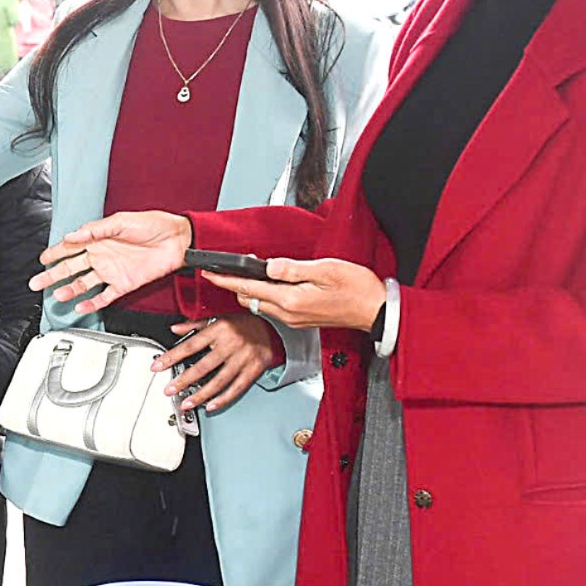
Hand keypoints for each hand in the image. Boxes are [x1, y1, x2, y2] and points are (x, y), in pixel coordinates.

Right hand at [33, 211, 193, 311]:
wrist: (178, 240)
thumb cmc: (153, 225)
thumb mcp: (121, 221)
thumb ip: (96, 229)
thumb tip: (73, 235)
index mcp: (98, 239)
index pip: (70, 247)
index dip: (55, 253)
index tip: (42, 259)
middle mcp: (102, 256)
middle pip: (71, 268)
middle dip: (52, 275)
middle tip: (37, 283)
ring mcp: (111, 271)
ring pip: (83, 284)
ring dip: (69, 290)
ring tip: (58, 296)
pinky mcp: (123, 284)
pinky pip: (104, 296)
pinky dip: (92, 303)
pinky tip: (81, 306)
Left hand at [156, 313, 278, 413]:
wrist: (272, 328)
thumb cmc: (242, 324)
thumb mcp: (218, 318)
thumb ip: (194, 325)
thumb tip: (174, 329)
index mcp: (219, 330)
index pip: (190, 345)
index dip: (172, 357)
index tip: (157, 366)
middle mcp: (230, 345)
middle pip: (203, 366)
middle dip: (184, 380)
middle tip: (170, 390)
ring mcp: (243, 359)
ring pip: (219, 381)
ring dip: (201, 395)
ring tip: (186, 403)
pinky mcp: (253, 370)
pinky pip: (237, 388)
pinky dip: (223, 399)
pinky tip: (210, 406)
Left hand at [207, 258, 384, 331]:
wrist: (376, 310)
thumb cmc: (357, 288)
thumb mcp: (325, 269)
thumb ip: (292, 268)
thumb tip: (267, 265)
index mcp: (290, 300)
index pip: (247, 288)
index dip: (225, 279)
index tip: (208, 272)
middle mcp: (287, 314)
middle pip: (248, 298)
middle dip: (235, 284)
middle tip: (228, 268)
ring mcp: (293, 319)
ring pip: (259, 304)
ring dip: (250, 290)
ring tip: (249, 273)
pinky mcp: (299, 320)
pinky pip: (273, 308)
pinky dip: (265, 296)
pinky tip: (271, 284)